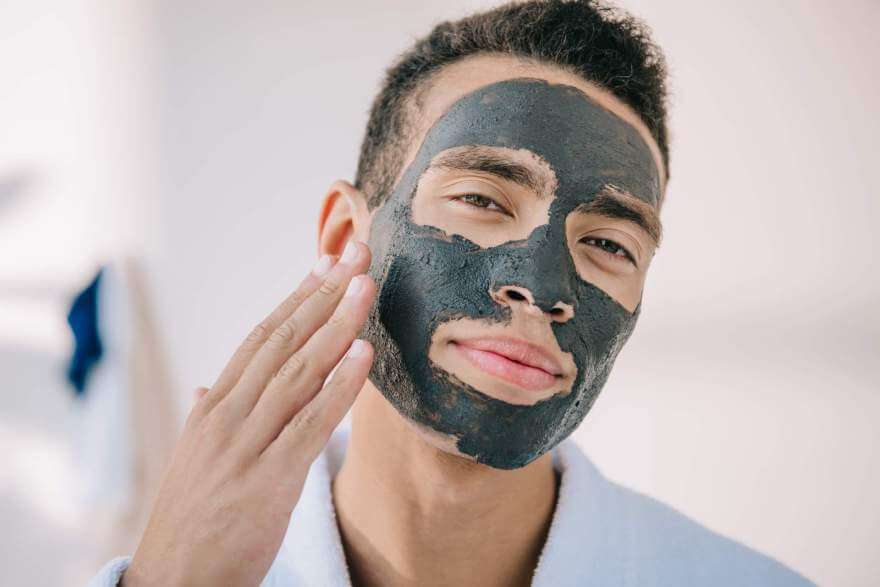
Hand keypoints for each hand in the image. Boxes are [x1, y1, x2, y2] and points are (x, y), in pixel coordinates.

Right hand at [122, 241, 375, 585]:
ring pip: (298, 371)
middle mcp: (229, 415)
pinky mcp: (269, 480)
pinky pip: (311, 423)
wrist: (174, 581)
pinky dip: (339, 386)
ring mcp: (247, 445)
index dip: (297, 297)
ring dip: (337, 324)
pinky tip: (364, 355)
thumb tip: (207, 387)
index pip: (261, 337)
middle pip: (283, 340)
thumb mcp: (196, 459)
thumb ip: (209, 417)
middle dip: (324, 293)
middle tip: (357, 252)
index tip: (326, 263)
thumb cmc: (193, 518)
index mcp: (215, 406)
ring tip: (367, 285)